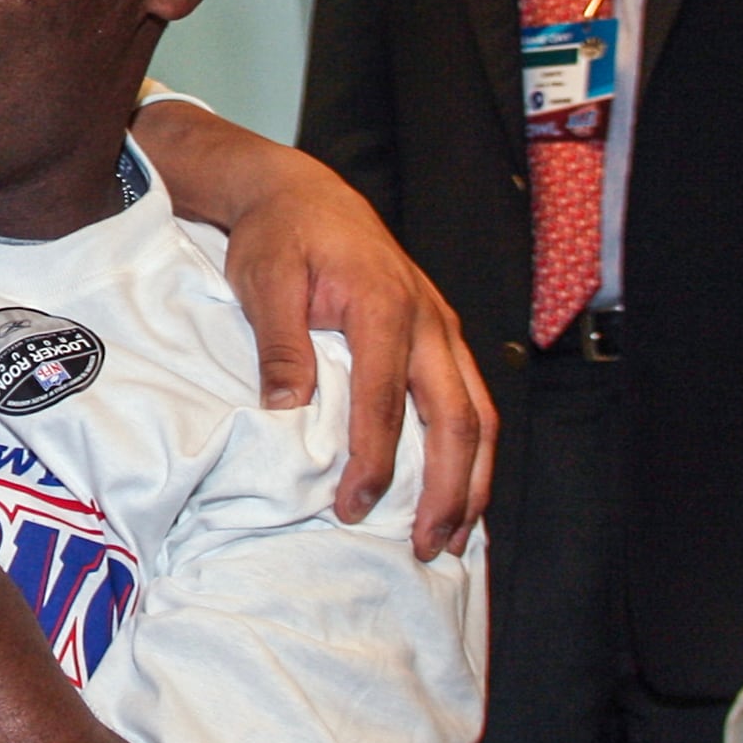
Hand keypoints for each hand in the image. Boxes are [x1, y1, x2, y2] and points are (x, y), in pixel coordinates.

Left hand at [182, 130, 490, 557]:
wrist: (304, 194)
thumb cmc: (280, 236)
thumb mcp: (265, 280)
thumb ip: (280, 344)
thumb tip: (287, 410)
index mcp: (386, 306)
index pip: (386, 402)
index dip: (373, 461)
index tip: (350, 508)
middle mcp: (430, 321)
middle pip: (457, 418)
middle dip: (447, 489)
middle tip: (425, 547)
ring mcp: (443, 330)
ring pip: (478, 416)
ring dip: (471, 481)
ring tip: (452, 538)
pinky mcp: (441, 339)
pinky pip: (470, 404)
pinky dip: (472, 455)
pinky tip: (459, 494)